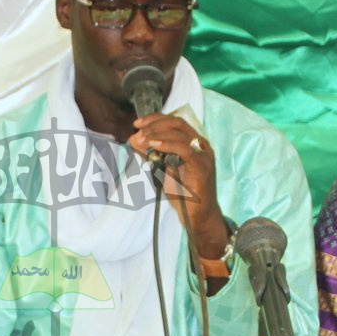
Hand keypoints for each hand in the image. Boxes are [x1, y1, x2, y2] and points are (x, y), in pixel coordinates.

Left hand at [129, 114, 225, 245]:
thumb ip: (149, 154)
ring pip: (180, 134)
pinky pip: (185, 150)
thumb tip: (133, 139)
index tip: (138, 123)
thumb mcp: (161, 169)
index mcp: (192, 143)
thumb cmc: (183, 194)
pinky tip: (154, 147)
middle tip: (138, 131)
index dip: (155, 119)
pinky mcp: (202, 167)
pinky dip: (168, 145)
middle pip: (177, 123)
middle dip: (155, 124)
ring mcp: (203, 155)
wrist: (197, 216)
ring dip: (157, 134)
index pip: (174, 122)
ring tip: (142, 140)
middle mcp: (200, 146)